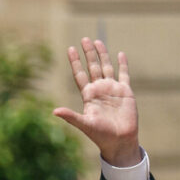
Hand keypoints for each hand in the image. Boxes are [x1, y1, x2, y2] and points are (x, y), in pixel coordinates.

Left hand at [54, 38, 140, 166]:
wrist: (119, 140)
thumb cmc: (100, 134)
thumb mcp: (84, 124)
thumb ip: (70, 116)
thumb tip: (54, 111)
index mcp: (88, 95)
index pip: (80, 74)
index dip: (75, 62)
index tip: (70, 49)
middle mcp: (99, 90)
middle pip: (92, 67)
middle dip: (88, 53)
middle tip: (84, 39)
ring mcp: (112, 89)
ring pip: (106, 67)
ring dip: (103, 55)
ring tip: (97, 41)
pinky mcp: (125, 91)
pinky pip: (124, 74)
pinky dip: (122, 64)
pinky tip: (120, 54)